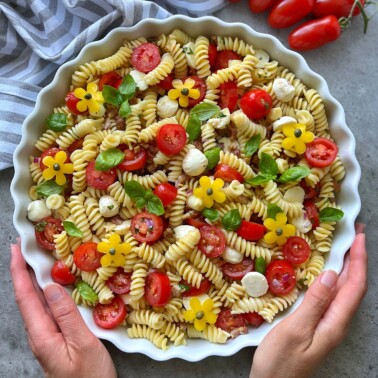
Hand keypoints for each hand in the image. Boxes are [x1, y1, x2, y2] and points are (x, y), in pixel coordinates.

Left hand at [10, 240, 116, 377]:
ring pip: (36, 303)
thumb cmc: (90, 377)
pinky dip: (46, 292)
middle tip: (25, 248)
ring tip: (37, 261)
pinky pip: (47, 310)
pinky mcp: (56, 338)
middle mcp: (40, 334)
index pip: (25, 297)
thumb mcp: (83, 345)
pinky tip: (53, 287)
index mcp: (42, 335)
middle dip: (22, 271)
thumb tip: (51, 287)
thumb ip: (67, 316)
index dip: (19, 272)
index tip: (17, 250)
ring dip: (33, 280)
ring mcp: (47, 337)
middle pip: (26, 297)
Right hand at [250, 224, 366, 377]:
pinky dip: (332, 278)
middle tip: (354, 235)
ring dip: (347, 267)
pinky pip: (331, 296)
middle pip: (353, 287)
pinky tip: (325, 273)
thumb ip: (315, 303)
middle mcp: (336, 322)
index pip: (354, 287)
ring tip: (344, 247)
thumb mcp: (296, 330)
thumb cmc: (280, 361)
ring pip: (343, 291)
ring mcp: (327, 324)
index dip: (358, 260)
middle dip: (357, 259)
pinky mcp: (317, 324)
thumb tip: (330, 274)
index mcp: (335, 323)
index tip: (358, 237)